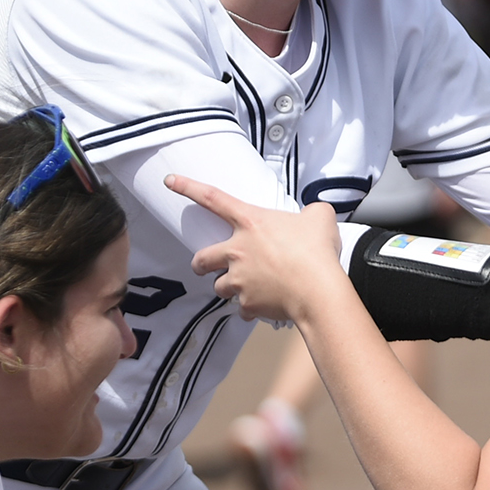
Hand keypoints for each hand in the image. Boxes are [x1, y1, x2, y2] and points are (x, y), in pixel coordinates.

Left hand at [166, 175, 343, 322]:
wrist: (317, 291)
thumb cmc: (317, 252)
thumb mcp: (319, 217)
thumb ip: (311, 211)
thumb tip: (313, 214)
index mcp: (251, 223)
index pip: (213, 198)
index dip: (188, 187)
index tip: (170, 181)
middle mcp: (237, 251)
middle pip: (202, 259)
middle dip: (200, 264)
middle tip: (205, 266)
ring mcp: (239, 279)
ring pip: (219, 287)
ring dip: (229, 287)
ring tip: (245, 287)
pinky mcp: (247, 303)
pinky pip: (243, 308)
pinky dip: (251, 308)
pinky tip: (265, 305)